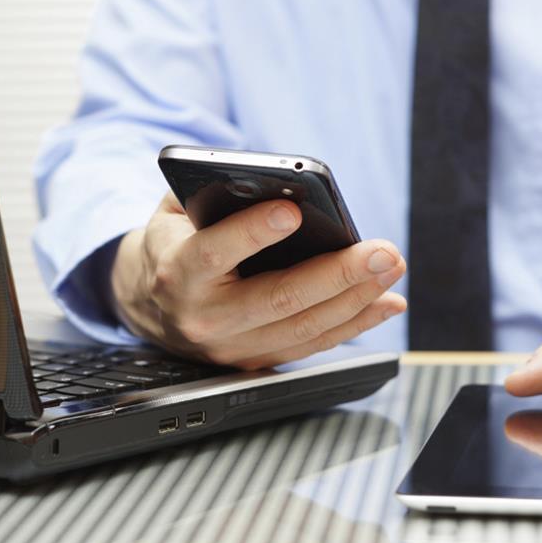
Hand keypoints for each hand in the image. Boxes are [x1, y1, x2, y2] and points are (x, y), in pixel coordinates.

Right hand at [110, 192, 406, 367]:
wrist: (150, 302)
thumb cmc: (177, 242)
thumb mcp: (177, 210)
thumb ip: (213, 192)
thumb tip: (274, 182)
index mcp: (178, 271)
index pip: (213, 252)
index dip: (252, 232)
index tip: (291, 211)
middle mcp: (206, 317)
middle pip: (280, 298)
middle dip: (338, 273)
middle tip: (382, 251)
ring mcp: (234, 346)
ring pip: (305, 327)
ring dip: (359, 299)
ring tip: (391, 269)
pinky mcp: (258, 360)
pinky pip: (315, 344)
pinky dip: (357, 324)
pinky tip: (386, 302)